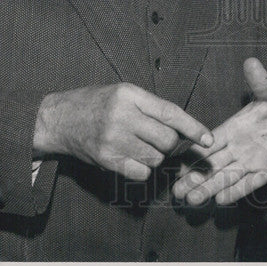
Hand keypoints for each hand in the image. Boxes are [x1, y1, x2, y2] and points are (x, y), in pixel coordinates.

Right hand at [32, 83, 212, 180]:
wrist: (58, 118)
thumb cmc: (97, 104)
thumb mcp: (123, 94)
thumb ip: (151, 107)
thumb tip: (184, 129)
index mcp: (130, 94)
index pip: (170, 112)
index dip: (193, 127)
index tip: (208, 139)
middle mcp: (123, 115)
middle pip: (166, 140)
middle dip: (170, 144)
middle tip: (159, 140)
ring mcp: (113, 138)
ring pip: (155, 158)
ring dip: (155, 157)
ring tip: (139, 146)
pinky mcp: (105, 158)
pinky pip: (140, 172)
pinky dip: (142, 169)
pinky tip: (131, 159)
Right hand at [172, 58, 266, 205]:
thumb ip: (261, 82)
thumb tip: (251, 61)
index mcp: (234, 127)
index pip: (209, 141)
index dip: (193, 152)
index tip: (175, 163)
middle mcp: (238, 147)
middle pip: (211, 165)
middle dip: (194, 177)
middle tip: (176, 192)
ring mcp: (251, 161)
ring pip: (225, 177)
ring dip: (209, 188)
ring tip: (193, 201)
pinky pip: (248, 184)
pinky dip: (235, 192)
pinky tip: (220, 201)